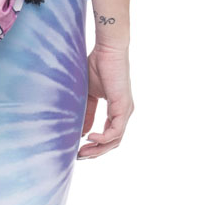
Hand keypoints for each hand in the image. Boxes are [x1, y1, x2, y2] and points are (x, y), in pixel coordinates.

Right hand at [78, 42, 133, 158]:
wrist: (108, 49)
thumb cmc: (98, 64)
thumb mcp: (88, 93)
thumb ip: (87, 111)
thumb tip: (82, 131)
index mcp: (117, 110)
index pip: (108, 135)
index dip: (94, 145)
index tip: (78, 149)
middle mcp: (123, 113)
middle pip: (113, 142)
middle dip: (96, 152)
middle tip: (79, 156)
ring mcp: (125, 111)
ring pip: (115, 140)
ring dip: (98, 149)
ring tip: (82, 151)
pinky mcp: (123, 107)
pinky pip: (115, 131)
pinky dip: (103, 138)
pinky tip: (89, 137)